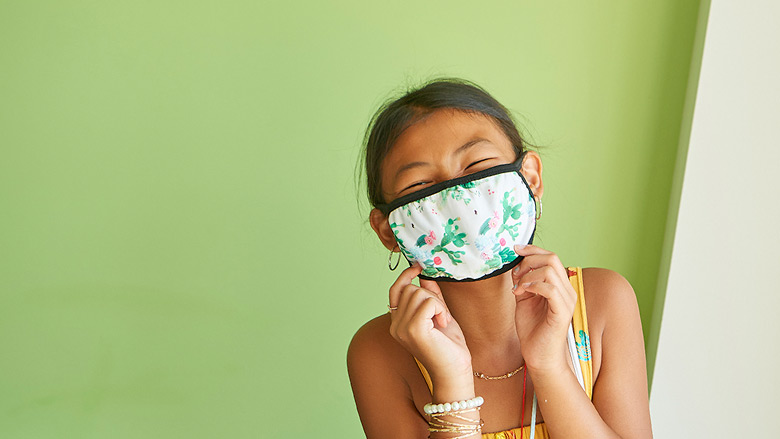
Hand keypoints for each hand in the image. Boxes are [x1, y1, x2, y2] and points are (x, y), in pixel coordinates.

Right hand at [388, 263, 471, 380]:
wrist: (454, 370)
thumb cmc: (448, 345)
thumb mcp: (438, 314)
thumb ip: (430, 295)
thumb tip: (425, 276)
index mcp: (397, 322)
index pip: (395, 291)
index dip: (405, 276)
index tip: (418, 267)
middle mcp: (395, 325)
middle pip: (409, 289)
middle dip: (431, 296)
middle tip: (441, 314)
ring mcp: (402, 328)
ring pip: (418, 293)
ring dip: (437, 304)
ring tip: (442, 320)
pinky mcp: (413, 330)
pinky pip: (428, 302)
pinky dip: (440, 309)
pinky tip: (443, 323)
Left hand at [510, 244, 577, 374]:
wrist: (539, 356)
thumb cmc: (533, 329)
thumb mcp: (524, 299)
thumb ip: (523, 281)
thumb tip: (516, 265)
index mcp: (559, 285)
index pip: (550, 257)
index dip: (532, 249)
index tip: (514, 249)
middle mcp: (567, 290)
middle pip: (552, 258)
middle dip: (528, 261)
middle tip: (515, 276)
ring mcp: (567, 300)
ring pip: (550, 271)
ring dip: (528, 275)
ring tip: (517, 288)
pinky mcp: (562, 312)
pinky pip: (551, 288)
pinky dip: (533, 286)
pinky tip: (522, 293)